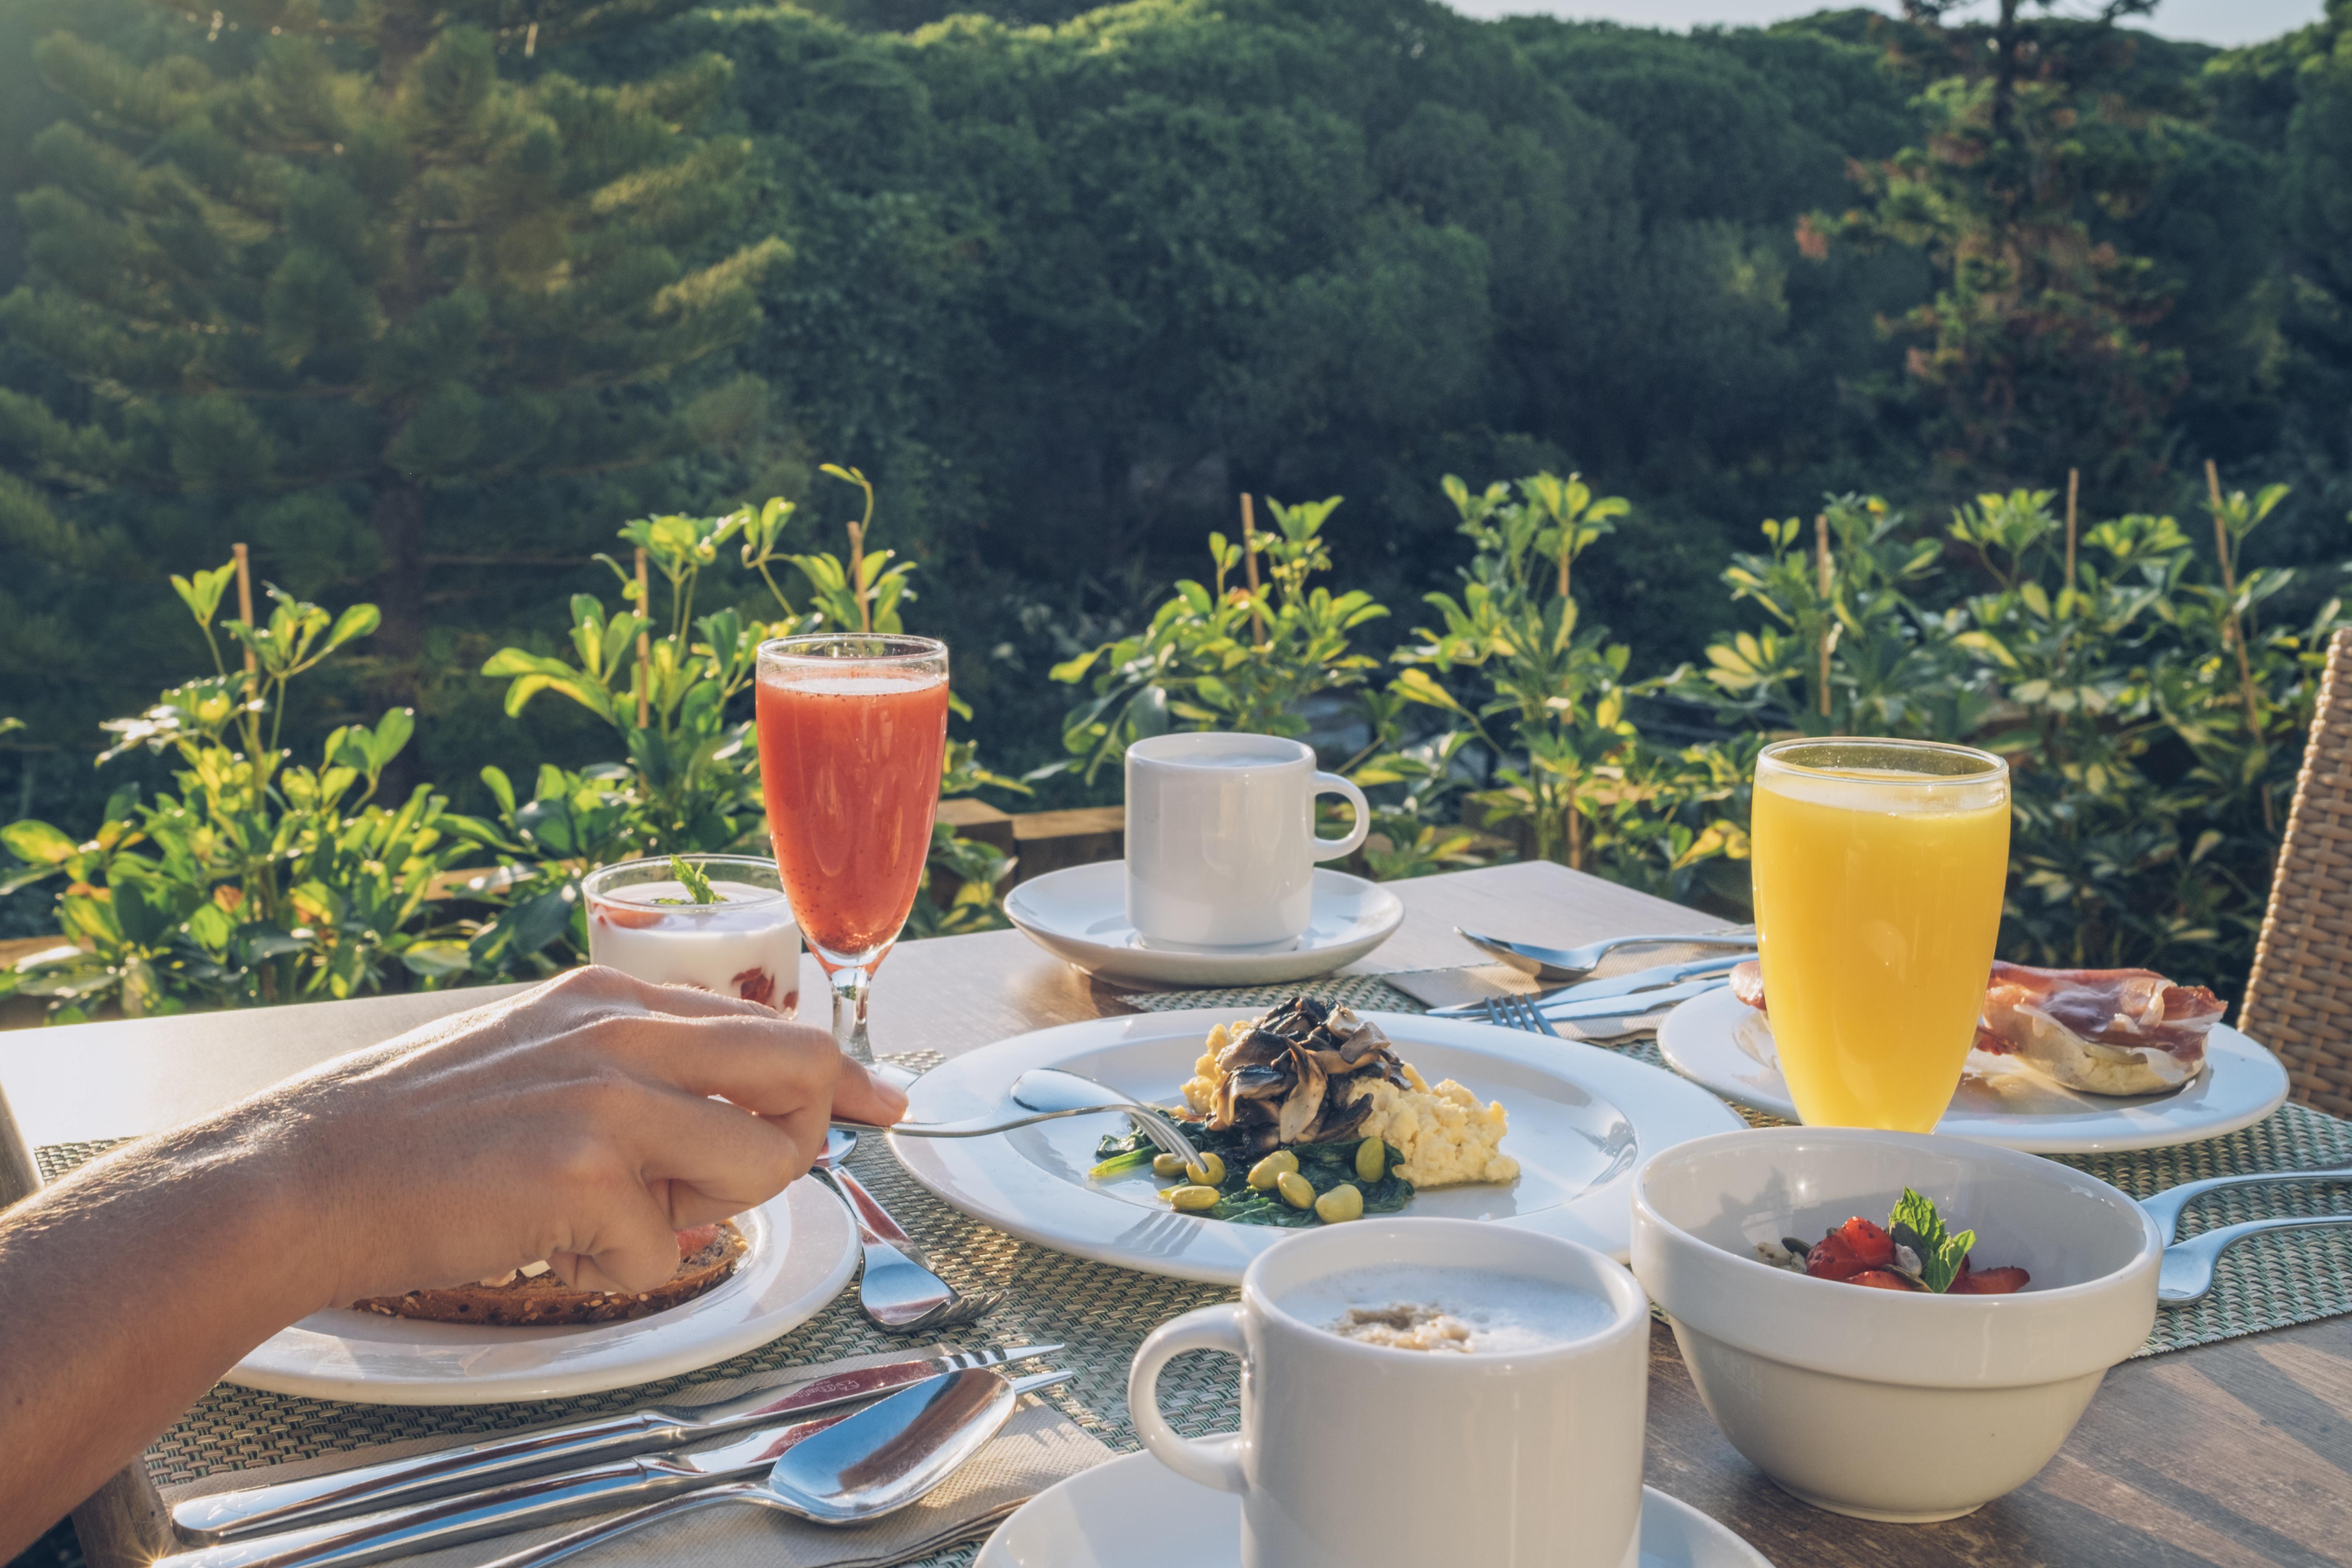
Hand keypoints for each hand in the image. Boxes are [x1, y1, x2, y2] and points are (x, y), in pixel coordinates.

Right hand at [255, 966, 908, 1303]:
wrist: (312, 1172)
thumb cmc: (422, 1126)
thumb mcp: (545, 1050)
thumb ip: (644, 1065)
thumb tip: (736, 1112)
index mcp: (618, 997)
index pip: (774, 1021)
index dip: (840, 1073)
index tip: (883, 1102)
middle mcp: (626, 1032)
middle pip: (803, 1068)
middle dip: (805, 1136)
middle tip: (742, 1180)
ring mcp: (610, 1100)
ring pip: (759, 1168)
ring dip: (707, 1215)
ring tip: (616, 1215)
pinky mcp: (587, 1177)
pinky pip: (667, 1254)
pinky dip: (620, 1271)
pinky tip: (553, 1245)